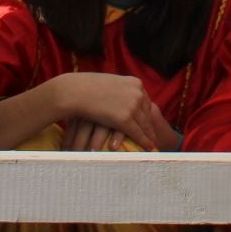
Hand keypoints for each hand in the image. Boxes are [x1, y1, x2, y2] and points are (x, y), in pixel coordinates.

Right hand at [55, 73, 171, 150]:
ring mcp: (132, 106)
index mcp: (134, 83)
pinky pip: (138, 133)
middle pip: (147, 114)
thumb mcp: (109, 83)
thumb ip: (118, 90)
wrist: (75, 91)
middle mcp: (137, 93)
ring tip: (153, 144)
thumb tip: (119, 97)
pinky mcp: (125, 119)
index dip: (147, 115)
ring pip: (145, 125)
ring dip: (149, 136)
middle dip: (150, 126)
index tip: (149, 123)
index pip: (145, 102)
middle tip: (155, 136)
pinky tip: (148, 148)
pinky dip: (144, 142)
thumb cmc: (85, 87)